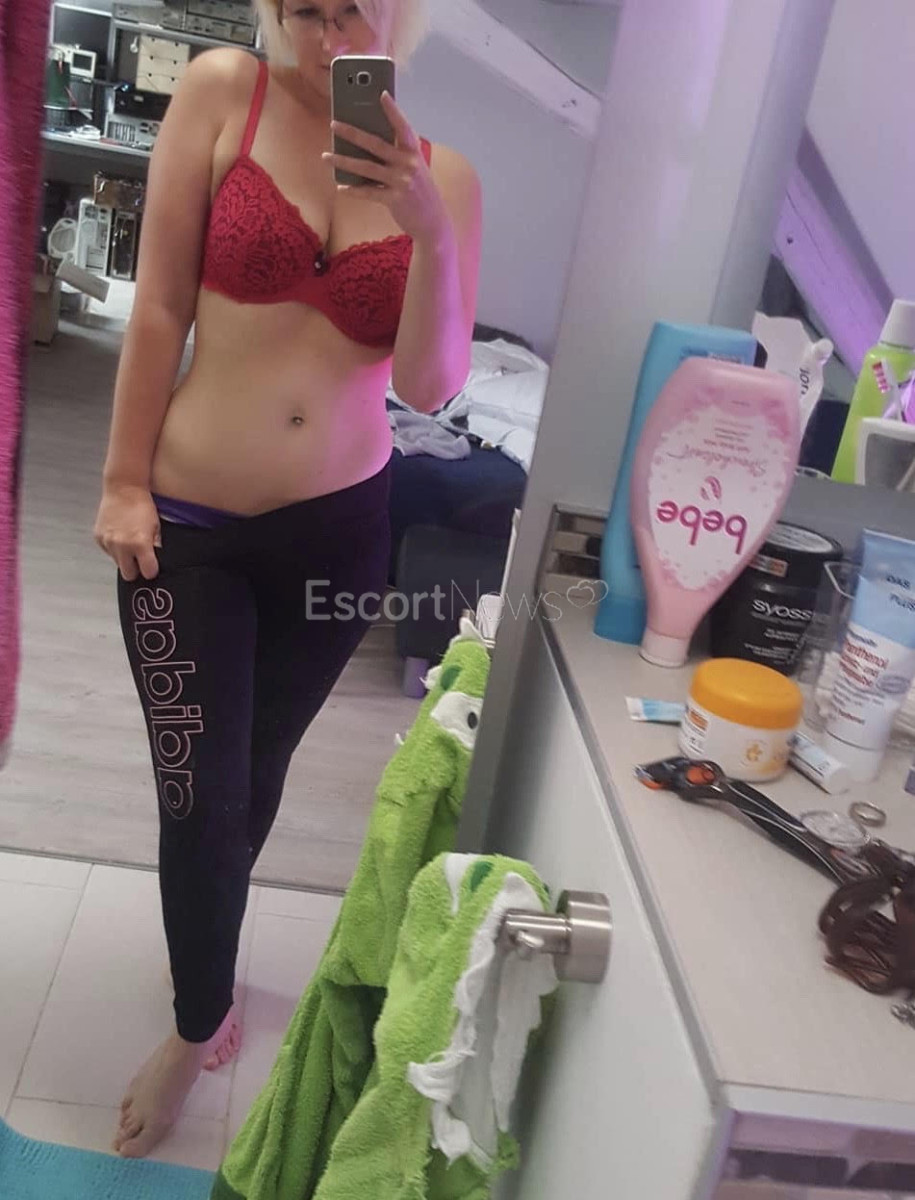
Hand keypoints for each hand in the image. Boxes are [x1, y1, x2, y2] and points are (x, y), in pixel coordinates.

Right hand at [94, 483, 161, 581]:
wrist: (123, 488)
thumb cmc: (142, 505)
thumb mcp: (156, 527)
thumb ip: (155, 547)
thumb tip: (155, 561)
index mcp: (140, 544)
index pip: (148, 573)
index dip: (151, 570)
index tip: (152, 567)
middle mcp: (122, 545)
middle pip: (129, 575)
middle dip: (135, 569)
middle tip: (139, 559)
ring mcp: (108, 542)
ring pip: (117, 562)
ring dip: (124, 557)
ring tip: (129, 542)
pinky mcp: (98, 537)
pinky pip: (108, 551)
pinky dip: (114, 547)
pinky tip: (119, 534)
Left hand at [323, 93, 451, 245]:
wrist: (433, 222)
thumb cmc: (420, 192)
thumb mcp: (416, 169)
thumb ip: (399, 155)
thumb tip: (369, 144)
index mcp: (414, 153)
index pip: (403, 127)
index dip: (393, 110)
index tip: (381, 94)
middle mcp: (408, 164)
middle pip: (375, 144)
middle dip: (352, 133)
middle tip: (333, 124)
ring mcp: (401, 182)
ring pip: (366, 168)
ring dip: (343, 161)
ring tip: (326, 156)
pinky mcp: (394, 200)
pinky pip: (368, 192)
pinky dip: (354, 190)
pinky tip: (341, 187)